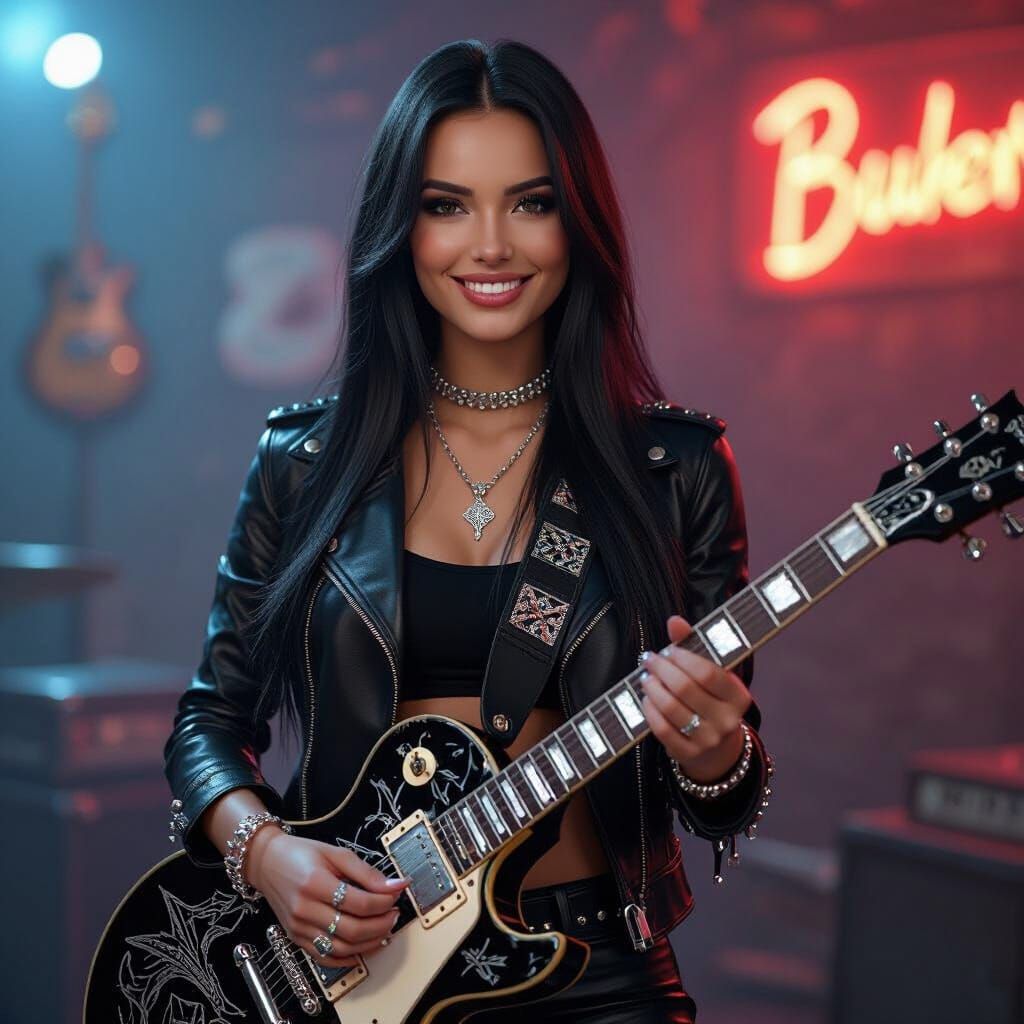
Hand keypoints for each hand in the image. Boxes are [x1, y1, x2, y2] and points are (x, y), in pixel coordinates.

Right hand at [245, 827, 408, 967]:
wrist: (267, 862)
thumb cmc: (300, 854)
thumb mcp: (336, 854)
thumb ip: (366, 872)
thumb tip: (396, 885)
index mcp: (315, 883)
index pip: (359, 903)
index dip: (384, 901)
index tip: (396, 894)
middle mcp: (305, 909)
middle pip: (352, 929)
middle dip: (381, 925)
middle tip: (394, 914)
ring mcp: (299, 928)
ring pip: (341, 948)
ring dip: (369, 944)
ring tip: (384, 930)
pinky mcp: (296, 938)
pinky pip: (325, 957)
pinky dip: (348, 959)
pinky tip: (363, 948)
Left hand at [639, 614, 751, 779]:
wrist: (718, 748)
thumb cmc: (711, 700)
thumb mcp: (711, 673)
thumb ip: (693, 645)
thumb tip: (674, 621)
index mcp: (738, 696)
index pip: (709, 673)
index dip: (684, 658)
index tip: (669, 650)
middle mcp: (727, 720)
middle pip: (686, 689)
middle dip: (662, 670)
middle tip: (649, 659)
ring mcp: (708, 740)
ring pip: (672, 709)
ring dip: (652, 688)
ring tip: (645, 677)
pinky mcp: (688, 754)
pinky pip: (662, 729)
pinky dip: (650, 710)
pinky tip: (646, 699)